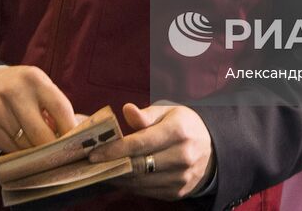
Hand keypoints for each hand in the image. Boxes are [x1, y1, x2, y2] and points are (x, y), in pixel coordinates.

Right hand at [0, 66, 76, 153]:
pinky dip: (19, 151)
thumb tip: (76, 133)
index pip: (60, 108)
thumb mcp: (39, 86)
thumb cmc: (20, 89)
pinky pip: (10, 149)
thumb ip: (56, 106)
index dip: (71, 129)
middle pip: (42, 133)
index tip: (77, 141)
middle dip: (53, 147)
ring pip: (26, 145)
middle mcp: (13, 92)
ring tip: (36, 143)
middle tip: (60, 152)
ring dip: (35, 150)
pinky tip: (19, 142)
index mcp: (33, 78)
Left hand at [88, 103, 214, 199]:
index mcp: (178, 131)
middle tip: (91, 164)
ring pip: (141, 182)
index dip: (114, 150)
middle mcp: (182, 156)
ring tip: (101, 170)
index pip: (140, 143)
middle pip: (139, 165)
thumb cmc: (182, 125)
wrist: (211, 149)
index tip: (93, 153)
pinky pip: (148, 192)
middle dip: (112, 166)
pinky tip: (119, 177)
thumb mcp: (168, 112)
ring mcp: (181, 177)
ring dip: (118, 178)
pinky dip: (131, 186)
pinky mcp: (178, 192)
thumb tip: (126, 110)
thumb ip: (145, 115)